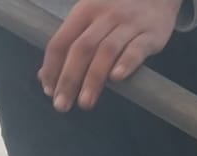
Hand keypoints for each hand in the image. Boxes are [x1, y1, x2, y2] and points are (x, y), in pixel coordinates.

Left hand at [39, 0, 182, 111]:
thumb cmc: (119, 9)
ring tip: (85, 102)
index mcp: (84, 12)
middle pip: (82, 49)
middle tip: (62, 105)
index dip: (52, 67)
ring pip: (107, 51)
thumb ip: (71, 44)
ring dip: (94, 79)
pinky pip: (137, 49)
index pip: (61, 41)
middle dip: (69, 78)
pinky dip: (126, 63)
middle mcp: (104, 17)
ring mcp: (129, 24)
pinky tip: (117, 79)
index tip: (49, 91)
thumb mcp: (91, 18)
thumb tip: (45, 76)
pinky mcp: (151, 34)